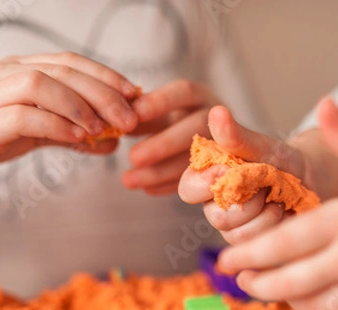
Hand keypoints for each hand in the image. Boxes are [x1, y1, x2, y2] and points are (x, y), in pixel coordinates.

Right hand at [0, 52, 138, 188]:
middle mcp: (1, 74)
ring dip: (79, 105)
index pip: (68, 60)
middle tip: (130, 117)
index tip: (135, 92)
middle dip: (102, 92)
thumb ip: (72, 133)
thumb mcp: (36, 133)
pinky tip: (78, 138)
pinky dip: (56, 125)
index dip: (105, 74)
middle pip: (61, 70)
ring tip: (103, 128)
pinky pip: (21, 116)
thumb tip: (114, 140)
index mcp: (17, 69)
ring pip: (39, 84)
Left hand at [121, 80, 220, 194]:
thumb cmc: (178, 123)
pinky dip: (171, 185)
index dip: (160, 101)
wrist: (211, 146)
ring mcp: (224, 144)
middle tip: (132, 157)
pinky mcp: (222, 170)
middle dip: (163, 143)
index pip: (184, 92)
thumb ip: (142, 117)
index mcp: (199, 97)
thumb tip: (113, 122)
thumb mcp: (162, 115)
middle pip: (196, 126)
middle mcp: (216, 119)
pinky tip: (147, 189)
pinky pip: (200, 180)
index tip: (134, 114)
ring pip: (198, 158)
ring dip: (162, 171)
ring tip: (129, 180)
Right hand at [177, 105, 316, 243]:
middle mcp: (214, 204)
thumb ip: (237, 137)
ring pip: (234, 232)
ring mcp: (231, 226)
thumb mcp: (262, 147)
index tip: (229, 171)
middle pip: (215, 215)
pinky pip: (252, 243)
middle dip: (247, 200)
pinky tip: (283, 212)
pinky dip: (272, 226)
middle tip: (266, 184)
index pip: (188, 189)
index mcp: (208, 177)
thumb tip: (216, 112)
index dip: (205, 184)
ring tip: (277, 197)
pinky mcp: (247, 242)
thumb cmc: (281, 160)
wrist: (311, 181)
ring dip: (263, 213)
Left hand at [218, 99, 337, 309]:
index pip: (287, 242)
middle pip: (291, 281)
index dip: (250, 254)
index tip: (225, 259)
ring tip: (268, 290)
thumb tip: (324, 104)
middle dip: (257, 283)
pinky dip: (322, 308)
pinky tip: (314, 298)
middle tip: (236, 279)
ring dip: (284, 299)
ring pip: (313, 303)